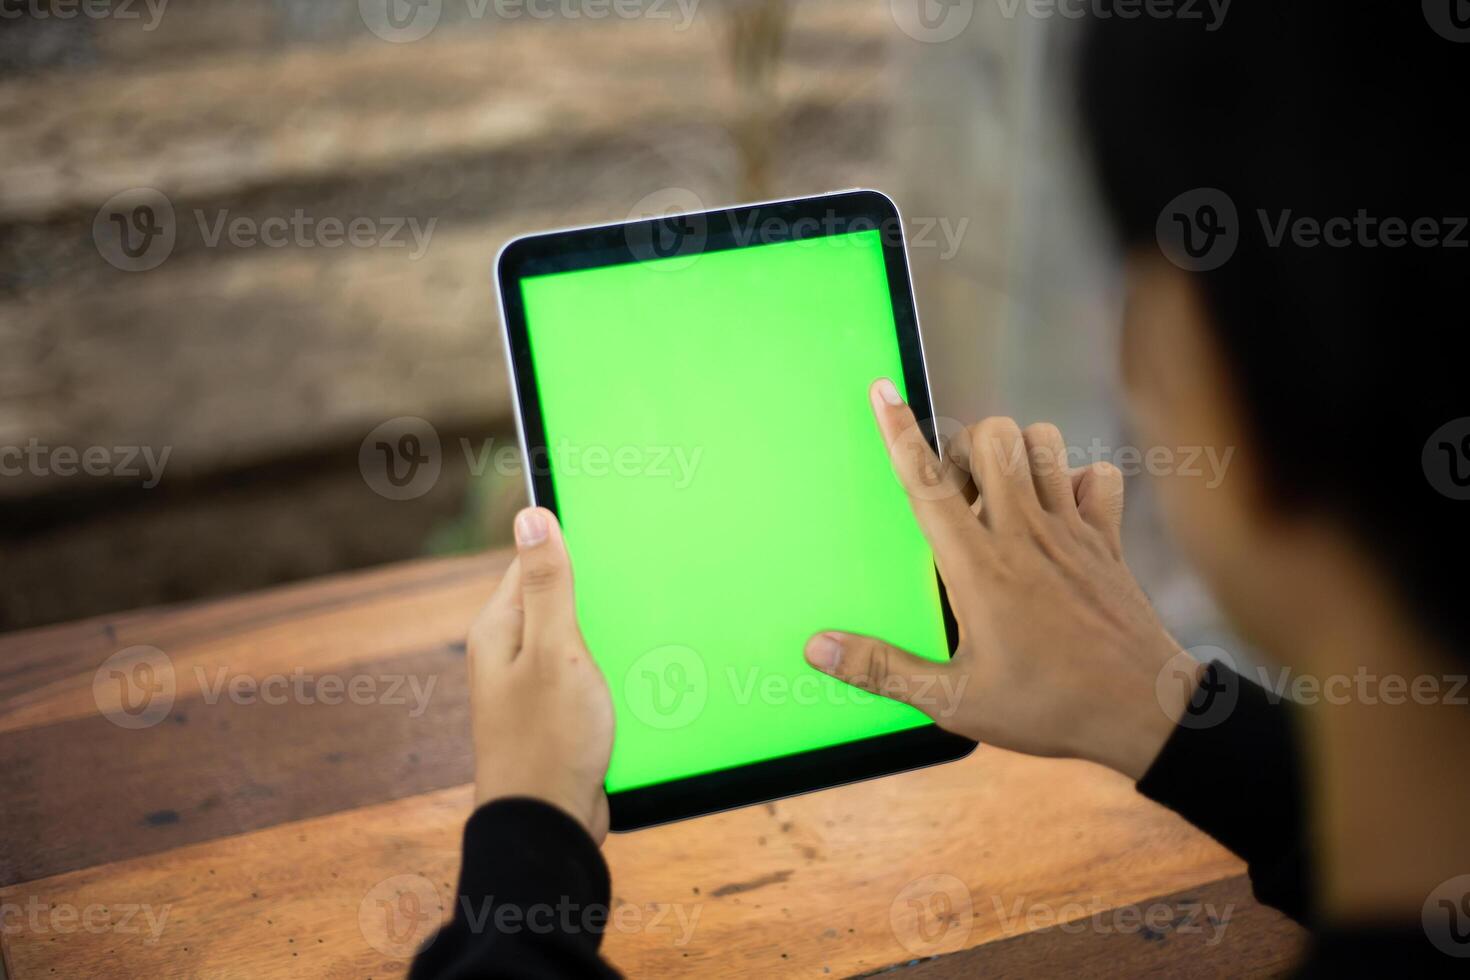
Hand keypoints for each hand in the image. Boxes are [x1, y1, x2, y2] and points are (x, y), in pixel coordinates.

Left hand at [468, 507, 613, 840]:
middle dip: (599, 596)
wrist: (548, 828)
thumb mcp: (555, 651)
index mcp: (499, 628)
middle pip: (560, 599)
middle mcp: (508, 652)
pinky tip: (636, 680)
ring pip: (579, 639)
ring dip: (609, 639)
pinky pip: (587, 675)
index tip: (617, 542)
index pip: (536, 562)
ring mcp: (531, 685)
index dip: (574, 549)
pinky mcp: (555, 713)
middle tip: (639, 594)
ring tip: (638, 644)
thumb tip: (530, 516)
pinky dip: (611, 672)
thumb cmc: (547, 742)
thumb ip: (548, 584)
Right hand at [803, 379, 1199, 780]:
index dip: (900, 432)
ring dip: (1017, 453)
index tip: (884, 391)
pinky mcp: (1108, 539)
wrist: (1144, 711)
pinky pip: (1098, 476)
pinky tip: (1060, 515)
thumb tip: (817, 648)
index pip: (927, 484)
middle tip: (956, 492)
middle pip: (991, 438)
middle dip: (964, 445)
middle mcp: (1024, 534)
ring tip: (1001, 496)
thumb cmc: (1048, 707)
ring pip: (1043, 441)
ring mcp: (1071, 531)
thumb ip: (883, 669)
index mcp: (978, 567)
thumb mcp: (955, 701)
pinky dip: (1078, 482)